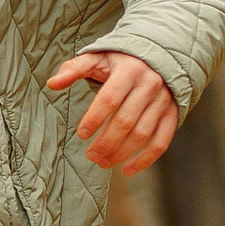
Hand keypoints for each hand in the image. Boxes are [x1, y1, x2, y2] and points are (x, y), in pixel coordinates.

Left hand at [46, 50, 178, 175]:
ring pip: (143, 133)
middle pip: (126, 120)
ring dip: (122, 152)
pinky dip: (146, 159)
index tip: (81, 134)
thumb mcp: (98, 57)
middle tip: (90, 155)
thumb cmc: (121, 60)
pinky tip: (127, 170)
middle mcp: (149, 86)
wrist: (161, 55)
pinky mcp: (172, 114)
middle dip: (106, 141)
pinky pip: (162, 140)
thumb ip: (74, 69)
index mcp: (129, 71)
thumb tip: (51, 83)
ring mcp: (163, 101)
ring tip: (103, 162)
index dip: (95, 118)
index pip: (110, 99)